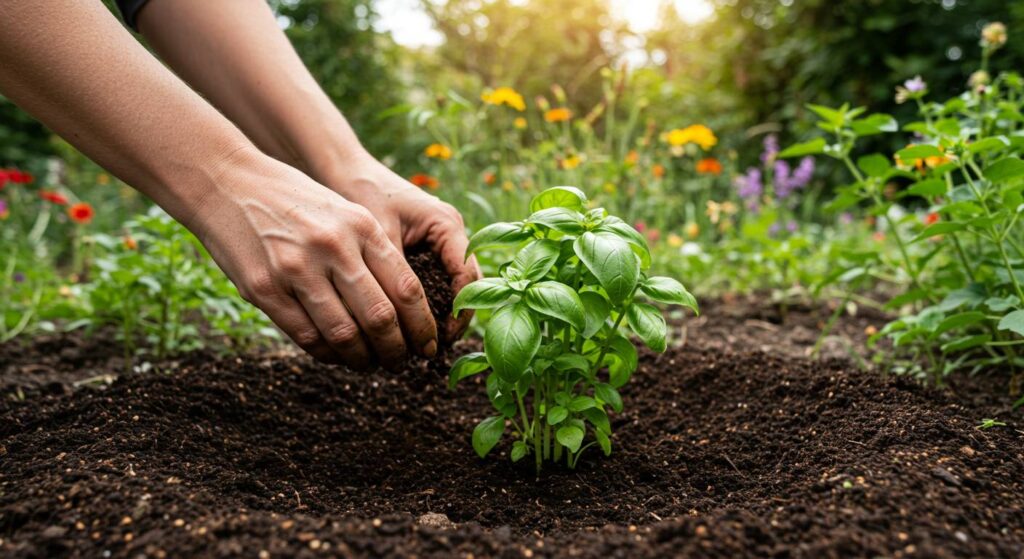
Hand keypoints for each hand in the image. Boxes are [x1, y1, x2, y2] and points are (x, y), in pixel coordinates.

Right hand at [187, 147, 437, 367]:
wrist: (227, 182)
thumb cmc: (294, 201)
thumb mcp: (343, 211)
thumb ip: (372, 252)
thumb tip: (403, 310)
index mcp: (361, 226)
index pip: (406, 288)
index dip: (423, 326)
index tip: (429, 344)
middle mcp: (333, 247)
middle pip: (380, 317)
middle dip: (397, 350)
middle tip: (401, 362)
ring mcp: (296, 269)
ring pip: (344, 335)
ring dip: (363, 359)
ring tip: (370, 363)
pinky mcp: (264, 289)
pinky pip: (306, 337)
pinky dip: (327, 354)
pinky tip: (336, 355)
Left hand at [321, 156, 480, 339]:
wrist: (348, 172)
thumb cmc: (363, 194)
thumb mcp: (378, 234)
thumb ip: (392, 272)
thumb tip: (394, 318)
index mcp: (448, 225)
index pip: (468, 275)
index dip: (460, 310)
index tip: (442, 337)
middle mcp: (452, 234)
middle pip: (467, 285)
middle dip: (454, 318)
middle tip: (433, 349)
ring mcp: (443, 242)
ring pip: (454, 286)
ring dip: (442, 315)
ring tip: (424, 344)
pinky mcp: (429, 249)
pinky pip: (437, 282)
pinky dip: (428, 304)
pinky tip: (411, 326)